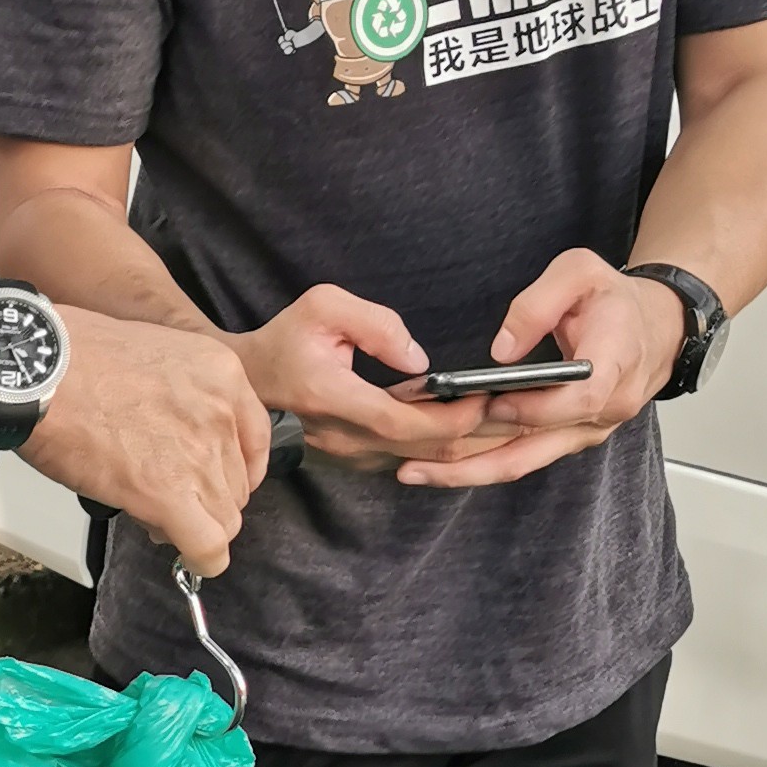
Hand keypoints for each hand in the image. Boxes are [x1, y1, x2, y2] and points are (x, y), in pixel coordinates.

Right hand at [23, 303, 269, 578]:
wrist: (34, 369)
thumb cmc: (72, 357)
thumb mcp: (153, 354)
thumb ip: (181, 394)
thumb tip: (173, 437)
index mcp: (222, 375)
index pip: (253, 443)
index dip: (230, 469)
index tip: (209, 479)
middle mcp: (221, 414)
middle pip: (237, 484)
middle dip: (207, 498)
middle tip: (169, 497)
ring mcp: (198, 456)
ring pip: (226, 519)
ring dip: (196, 526)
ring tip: (155, 515)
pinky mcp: (167, 495)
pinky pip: (208, 547)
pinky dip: (201, 559)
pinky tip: (186, 557)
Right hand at [233, 284, 519, 472]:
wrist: (250, 381)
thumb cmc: (286, 339)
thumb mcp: (323, 305)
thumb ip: (376, 324)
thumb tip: (418, 358)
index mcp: (334, 398)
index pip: (402, 422)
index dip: (449, 416)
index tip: (484, 396)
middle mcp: (344, 437)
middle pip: (423, 450)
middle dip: (474, 431)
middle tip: (516, 406)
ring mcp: (350, 453)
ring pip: (422, 460)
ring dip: (466, 444)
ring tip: (508, 418)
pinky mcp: (358, 457)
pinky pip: (411, 458)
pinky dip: (445, 447)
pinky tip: (475, 428)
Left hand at [390, 251, 684, 489]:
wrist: (657, 330)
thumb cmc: (616, 300)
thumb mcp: (582, 272)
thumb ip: (539, 302)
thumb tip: (500, 351)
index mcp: (614, 367)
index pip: (577, 400)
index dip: (533, 408)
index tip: (490, 405)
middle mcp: (602, 411)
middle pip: (536, 449)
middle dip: (473, 462)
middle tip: (415, 462)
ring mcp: (584, 432)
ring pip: (524, 462)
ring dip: (468, 471)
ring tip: (412, 472)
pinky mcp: (567, 438)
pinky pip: (523, 458)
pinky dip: (480, 463)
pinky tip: (438, 464)